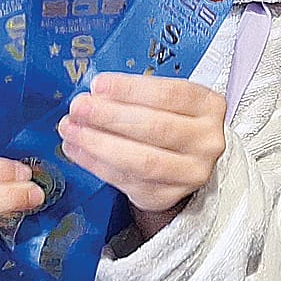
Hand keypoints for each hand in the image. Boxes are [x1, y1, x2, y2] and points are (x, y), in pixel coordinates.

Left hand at [60, 72, 227, 230]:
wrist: (183, 162)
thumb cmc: (171, 122)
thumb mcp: (167, 101)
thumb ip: (137, 96)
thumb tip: (95, 94)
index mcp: (209, 107)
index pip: (170, 94)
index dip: (130, 90)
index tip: (98, 85)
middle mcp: (207, 141)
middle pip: (155, 128)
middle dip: (110, 117)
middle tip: (79, 108)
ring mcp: (191, 172)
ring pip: (142, 160)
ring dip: (99, 144)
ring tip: (71, 130)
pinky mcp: (168, 196)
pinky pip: (127, 181)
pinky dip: (97, 165)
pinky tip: (78, 150)